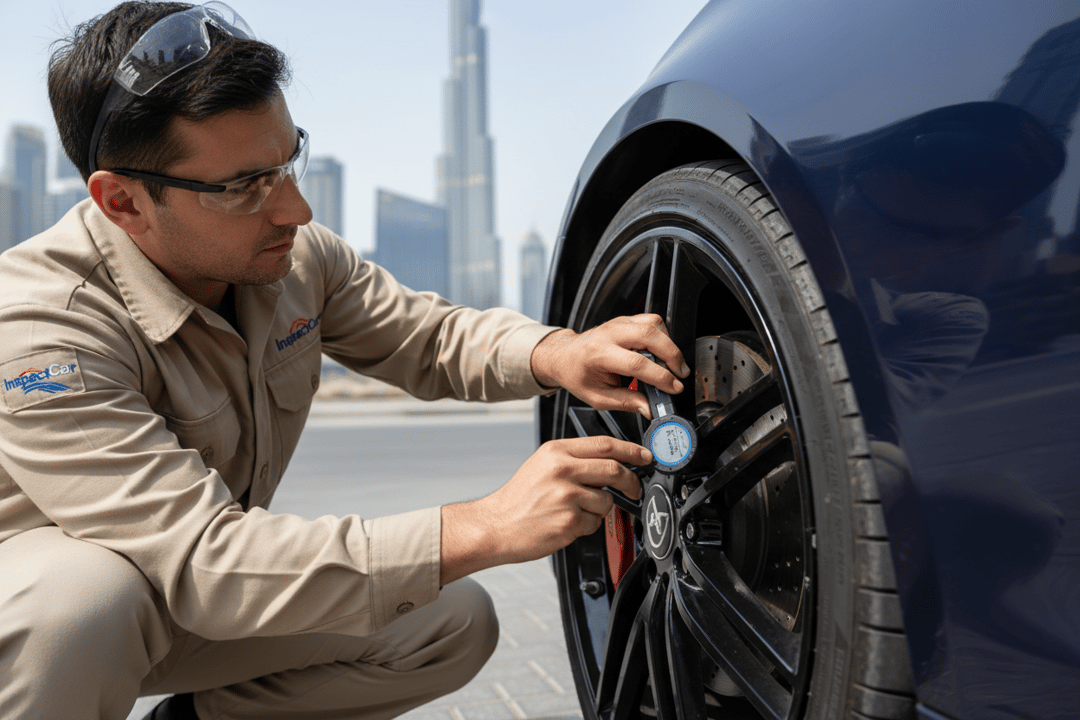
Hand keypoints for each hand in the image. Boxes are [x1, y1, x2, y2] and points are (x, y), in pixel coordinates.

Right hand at [440, 436, 649, 584]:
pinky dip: (587, 525)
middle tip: (634, 488)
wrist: (495, 525)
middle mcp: (562, 470)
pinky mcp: (569, 521)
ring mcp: (566, 496)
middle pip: (614, 469)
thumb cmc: (520, 499)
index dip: (631, 450)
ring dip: (601, 509)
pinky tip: (567, 523)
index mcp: (556, 452)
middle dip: (631, 481)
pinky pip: (595, 522)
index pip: (604, 444)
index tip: (645, 455)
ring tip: (577, 511)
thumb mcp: (542, 465)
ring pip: (607, 500)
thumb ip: (575, 460)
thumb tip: (612, 461)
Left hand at [530, 313, 688, 417]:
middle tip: (680, 374)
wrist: (564, 356)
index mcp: (599, 354)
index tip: (674, 387)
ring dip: (669, 344)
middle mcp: (609, 334)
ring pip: (653, 324)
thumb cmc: (577, 375)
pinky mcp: (626, 320)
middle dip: (672, 356)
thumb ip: (626, 402)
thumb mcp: (597, 397)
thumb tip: (650, 408)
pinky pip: (651, 321)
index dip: (660, 377)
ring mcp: (618, 323)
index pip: (637, 363)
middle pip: (649, 336)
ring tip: (673, 364)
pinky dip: (663, 335)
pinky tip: (662, 351)